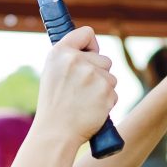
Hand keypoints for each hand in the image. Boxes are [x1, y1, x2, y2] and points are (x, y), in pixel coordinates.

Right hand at [34, 26, 117, 144]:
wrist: (56, 133)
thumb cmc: (54, 106)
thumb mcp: (52, 74)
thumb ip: (70, 58)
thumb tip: (91, 50)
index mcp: (60, 53)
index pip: (86, 33)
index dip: (91, 46)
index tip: (89, 55)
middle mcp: (76, 60)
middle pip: (104, 59)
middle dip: (98, 74)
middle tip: (81, 91)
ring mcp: (93, 75)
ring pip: (111, 77)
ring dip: (103, 89)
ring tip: (84, 102)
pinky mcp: (106, 91)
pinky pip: (114, 93)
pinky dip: (106, 102)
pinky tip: (91, 110)